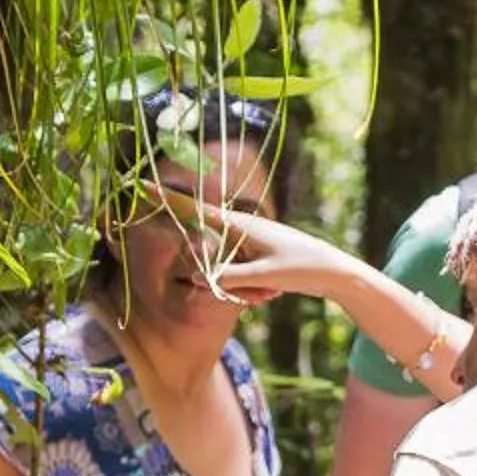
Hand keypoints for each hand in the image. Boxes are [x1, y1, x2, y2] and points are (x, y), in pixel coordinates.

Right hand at [149, 185, 361, 306]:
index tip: (141, 183)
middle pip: (213, 257)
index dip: (168, 200)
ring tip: (274, 290)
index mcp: (240, 224)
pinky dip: (253, 289)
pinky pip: (242, 280)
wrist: (335, 273)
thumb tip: (195, 278)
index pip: (195, 210)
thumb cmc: (302, 268)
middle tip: (265, 289)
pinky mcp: (256, 259)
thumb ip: (227, 277)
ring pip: (228, 273)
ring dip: (246, 288)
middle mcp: (241, 231)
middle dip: (233, 281)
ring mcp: (248, 245)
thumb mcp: (263, 276)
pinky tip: (275, 292)